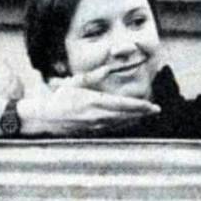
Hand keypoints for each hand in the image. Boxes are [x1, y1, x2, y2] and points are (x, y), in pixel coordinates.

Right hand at [18, 66, 160, 135]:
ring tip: (147, 114)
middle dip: (142, 113)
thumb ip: (93, 76)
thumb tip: (109, 67)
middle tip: (156, 110)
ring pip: (120, 123)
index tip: (151, 106)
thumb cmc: (58, 98)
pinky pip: (112, 128)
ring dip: (134, 119)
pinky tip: (130, 121)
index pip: (122, 105)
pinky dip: (123, 124)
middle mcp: (96, 116)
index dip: (139, 106)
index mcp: (93, 102)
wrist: (43, 118)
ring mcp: (94, 126)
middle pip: (125, 116)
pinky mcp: (91, 132)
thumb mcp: (75, 82)